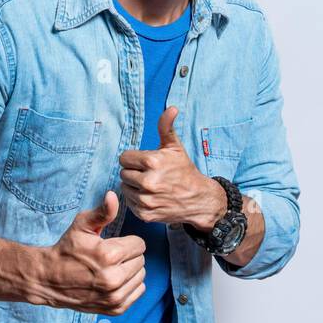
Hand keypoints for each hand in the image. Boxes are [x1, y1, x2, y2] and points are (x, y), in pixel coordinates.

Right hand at [33, 190, 146, 314]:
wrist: (49, 279)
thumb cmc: (67, 249)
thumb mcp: (81, 226)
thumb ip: (102, 212)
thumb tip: (113, 195)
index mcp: (109, 255)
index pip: (140, 244)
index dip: (127, 242)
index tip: (111, 245)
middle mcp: (113, 279)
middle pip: (141, 260)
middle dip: (128, 256)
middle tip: (109, 257)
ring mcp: (114, 296)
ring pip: (141, 276)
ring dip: (130, 271)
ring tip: (111, 269)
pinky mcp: (115, 308)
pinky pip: (139, 291)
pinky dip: (130, 285)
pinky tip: (114, 281)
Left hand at [119, 105, 225, 229]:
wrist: (199, 199)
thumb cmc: (184, 171)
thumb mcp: (175, 147)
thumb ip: (166, 127)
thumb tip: (171, 108)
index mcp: (152, 162)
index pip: (124, 158)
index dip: (134, 159)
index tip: (146, 162)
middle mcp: (148, 182)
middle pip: (123, 173)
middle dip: (134, 172)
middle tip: (149, 174)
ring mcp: (146, 200)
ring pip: (124, 188)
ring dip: (134, 186)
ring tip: (150, 186)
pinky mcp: (145, 214)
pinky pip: (130, 203)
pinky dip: (137, 200)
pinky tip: (151, 197)